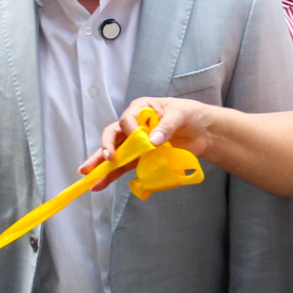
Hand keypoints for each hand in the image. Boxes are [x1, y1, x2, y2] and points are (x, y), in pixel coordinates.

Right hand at [85, 97, 216, 190]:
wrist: (204, 131)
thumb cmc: (191, 115)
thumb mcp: (181, 115)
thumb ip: (166, 126)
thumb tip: (152, 140)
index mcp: (141, 108)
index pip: (126, 119)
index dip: (129, 130)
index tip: (138, 138)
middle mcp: (134, 124)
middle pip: (113, 135)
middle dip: (105, 147)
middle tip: (104, 158)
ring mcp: (136, 142)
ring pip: (115, 152)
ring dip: (102, 165)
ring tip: (89, 176)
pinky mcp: (141, 157)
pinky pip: (124, 165)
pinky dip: (113, 174)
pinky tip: (101, 183)